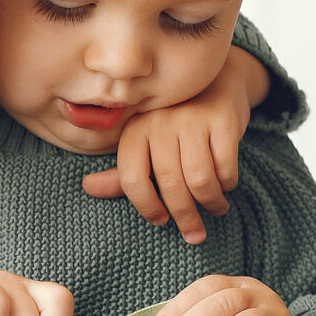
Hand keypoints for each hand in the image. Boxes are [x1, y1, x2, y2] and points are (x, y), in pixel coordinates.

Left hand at [80, 44, 266, 243]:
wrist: (217, 81)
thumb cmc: (175, 124)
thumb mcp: (146, 144)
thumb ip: (122, 172)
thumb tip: (87, 187)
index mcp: (135, 131)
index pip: (131, 178)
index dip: (146, 206)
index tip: (160, 220)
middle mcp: (159, 122)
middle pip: (169, 183)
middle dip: (184, 216)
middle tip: (194, 234)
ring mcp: (192, 118)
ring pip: (199, 179)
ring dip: (210, 202)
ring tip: (216, 209)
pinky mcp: (222, 118)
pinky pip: (225, 165)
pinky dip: (228, 183)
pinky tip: (226, 186)